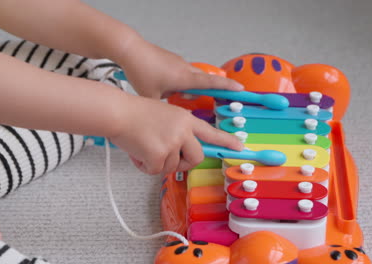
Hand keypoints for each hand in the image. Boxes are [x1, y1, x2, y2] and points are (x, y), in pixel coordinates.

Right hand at [109, 95, 242, 174]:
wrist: (118, 113)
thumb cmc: (135, 113)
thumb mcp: (165, 115)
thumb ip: (178, 132)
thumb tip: (180, 155)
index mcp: (185, 119)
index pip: (211, 132)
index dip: (226, 141)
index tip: (240, 147)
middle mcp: (183, 130)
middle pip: (196, 158)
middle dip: (184, 164)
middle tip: (170, 161)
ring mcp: (172, 143)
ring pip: (172, 167)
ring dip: (157, 163)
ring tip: (143, 148)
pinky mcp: (159, 154)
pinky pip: (155, 171)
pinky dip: (144, 166)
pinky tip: (136, 152)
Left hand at [116, 38, 243, 98]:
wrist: (130, 50)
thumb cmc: (141, 72)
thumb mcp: (152, 97)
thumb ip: (163, 110)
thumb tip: (171, 119)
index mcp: (184, 78)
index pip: (212, 82)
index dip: (227, 87)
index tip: (241, 89)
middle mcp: (185, 69)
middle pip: (205, 80)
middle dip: (212, 89)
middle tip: (217, 99)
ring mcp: (179, 63)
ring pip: (193, 78)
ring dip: (191, 88)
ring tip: (179, 96)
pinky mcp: (172, 60)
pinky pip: (183, 73)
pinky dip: (181, 82)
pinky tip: (167, 87)